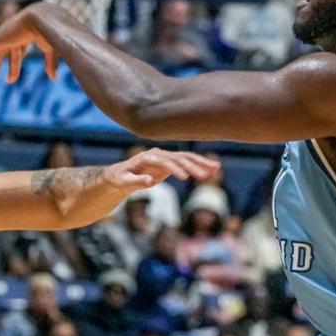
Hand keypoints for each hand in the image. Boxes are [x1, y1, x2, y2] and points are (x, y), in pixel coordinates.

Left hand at [0, 3, 60, 82]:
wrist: (41, 18)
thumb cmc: (49, 31)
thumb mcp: (51, 49)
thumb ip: (51, 62)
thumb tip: (53, 78)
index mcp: (26, 34)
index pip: (19, 50)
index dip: (17, 61)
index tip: (14, 73)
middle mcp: (15, 34)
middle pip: (7, 53)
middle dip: (2, 65)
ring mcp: (6, 36)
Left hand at [103, 149, 220, 192]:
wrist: (120, 174)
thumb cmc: (119, 178)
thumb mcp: (122, 182)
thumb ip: (135, 181)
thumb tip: (149, 181)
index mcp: (147, 157)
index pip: (164, 162)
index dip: (175, 169)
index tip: (185, 178)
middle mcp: (158, 153)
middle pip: (178, 158)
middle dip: (192, 166)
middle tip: (205, 176)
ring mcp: (165, 156)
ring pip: (186, 158)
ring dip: (201, 163)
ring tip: (216, 169)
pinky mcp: (170, 162)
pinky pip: (187, 162)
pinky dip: (199, 165)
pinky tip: (212, 169)